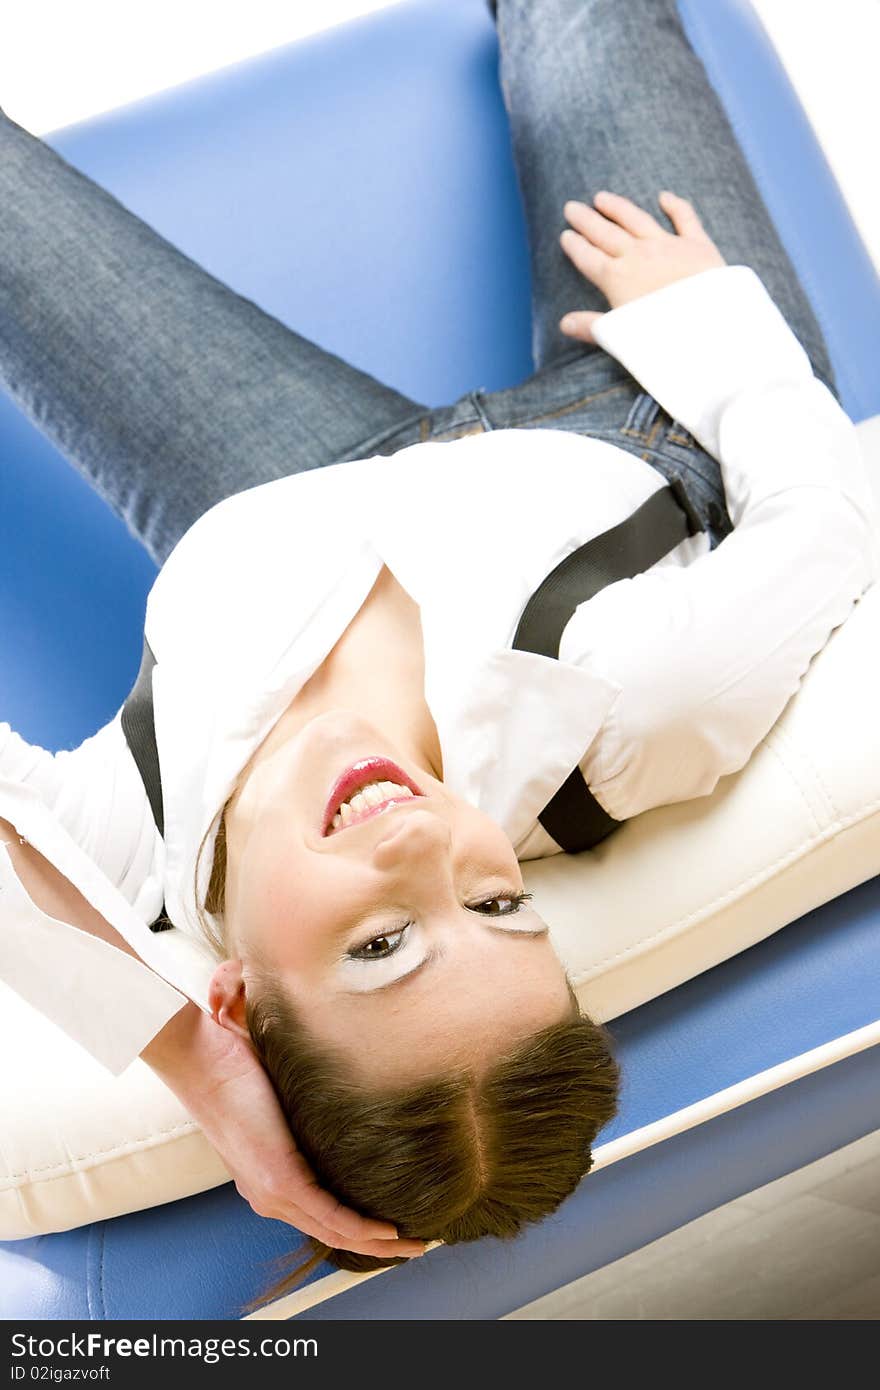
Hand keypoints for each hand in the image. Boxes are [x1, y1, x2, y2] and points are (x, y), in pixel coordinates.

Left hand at [141, 1002, 427, 1259]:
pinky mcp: (281, 1179)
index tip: (392, 1228)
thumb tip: (339, 1092)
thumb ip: (302, 1111)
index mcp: (266, 1184)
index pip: (319, 1218)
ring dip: (379, 1243)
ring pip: (335, 1232)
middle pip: (331, 1235)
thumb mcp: (278, 1099)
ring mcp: (273, 1192)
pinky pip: (331, 1214)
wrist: (204, 1060)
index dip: (357, 1230)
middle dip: (377, 1247)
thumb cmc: (236, 1069)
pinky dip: (363, 1226)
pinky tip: (389, 1228)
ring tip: (414, 1243)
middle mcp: (269, 1197)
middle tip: (414, 1245)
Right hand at [558, 190, 725, 343]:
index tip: (565, 235)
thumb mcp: (620, 336)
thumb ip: (592, 327)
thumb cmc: (661, 337)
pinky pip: (684, 218)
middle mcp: (637, 255)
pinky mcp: (696, 245)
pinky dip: (674, 205)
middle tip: (571, 206)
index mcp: (616, 278)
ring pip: (636, 219)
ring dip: (617, 207)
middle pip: (605, 233)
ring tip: (601, 196)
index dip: (575, 246)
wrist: (707, 327)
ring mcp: (667, 246)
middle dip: (586, 220)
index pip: (588, 258)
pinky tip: (665, 196)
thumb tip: (564, 324)